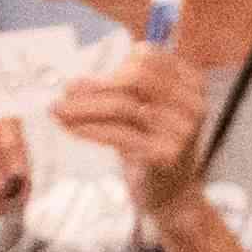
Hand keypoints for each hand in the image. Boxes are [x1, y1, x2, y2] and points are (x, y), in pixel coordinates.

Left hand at [49, 39, 208, 214]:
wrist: (174, 194)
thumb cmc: (153, 145)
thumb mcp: (142, 110)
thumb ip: (117, 91)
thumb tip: (72, 85)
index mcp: (192, 84)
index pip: (149, 57)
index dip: (117, 66)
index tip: (92, 82)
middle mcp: (193, 104)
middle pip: (135, 78)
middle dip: (96, 85)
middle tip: (66, 92)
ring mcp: (182, 131)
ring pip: (123, 106)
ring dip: (84, 107)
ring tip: (58, 110)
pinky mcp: (165, 155)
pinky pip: (119, 134)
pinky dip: (91, 129)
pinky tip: (72, 128)